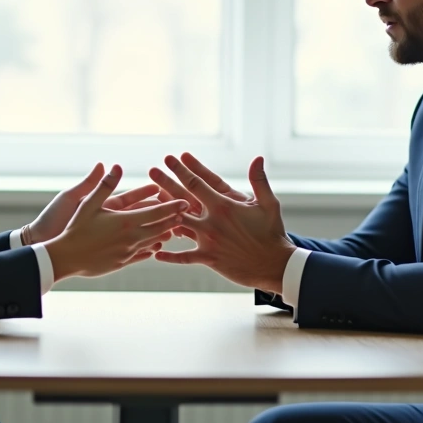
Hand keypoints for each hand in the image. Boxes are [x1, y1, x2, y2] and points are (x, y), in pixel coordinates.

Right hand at [45, 165, 188, 279]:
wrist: (66, 258)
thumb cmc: (76, 228)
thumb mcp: (89, 204)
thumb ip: (104, 185)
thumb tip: (115, 165)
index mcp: (126, 221)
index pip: (156, 212)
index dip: (173, 206)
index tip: (186, 201)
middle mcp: (131, 238)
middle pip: (160, 227)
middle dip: (174, 219)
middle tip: (188, 213)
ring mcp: (128, 252)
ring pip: (154, 242)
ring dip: (166, 234)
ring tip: (175, 228)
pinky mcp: (123, 263)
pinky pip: (143, 255)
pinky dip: (152, 248)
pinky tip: (156, 245)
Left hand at [152, 153, 294, 292]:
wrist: (274, 264)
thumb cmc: (272, 233)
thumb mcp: (268, 204)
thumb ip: (259, 180)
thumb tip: (257, 158)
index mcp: (224, 205)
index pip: (198, 183)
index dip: (183, 169)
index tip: (171, 158)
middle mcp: (212, 222)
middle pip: (182, 200)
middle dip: (165, 183)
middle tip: (151, 170)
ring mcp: (208, 240)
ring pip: (178, 226)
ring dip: (162, 215)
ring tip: (147, 205)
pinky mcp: (208, 258)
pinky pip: (184, 257)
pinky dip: (170, 256)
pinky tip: (156, 252)